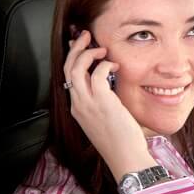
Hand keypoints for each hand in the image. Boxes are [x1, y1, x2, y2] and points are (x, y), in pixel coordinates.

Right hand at [64, 30, 155, 179]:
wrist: (125, 158)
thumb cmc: (120, 141)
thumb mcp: (105, 119)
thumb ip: (103, 102)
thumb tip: (109, 84)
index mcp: (77, 108)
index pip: (68, 77)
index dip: (72, 58)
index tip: (79, 46)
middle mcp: (78, 104)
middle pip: (68, 68)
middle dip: (75, 48)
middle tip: (85, 36)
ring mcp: (88, 103)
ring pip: (77, 68)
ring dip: (88, 53)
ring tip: (101, 48)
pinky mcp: (102, 101)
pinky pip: (98, 74)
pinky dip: (105, 65)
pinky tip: (115, 66)